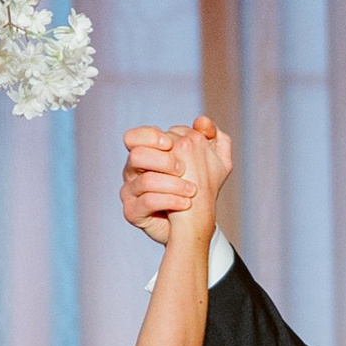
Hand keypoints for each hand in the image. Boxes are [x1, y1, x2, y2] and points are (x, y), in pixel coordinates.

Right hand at [120, 113, 233, 243]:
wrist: (193, 224)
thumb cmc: (199, 189)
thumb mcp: (214, 161)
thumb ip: (211, 137)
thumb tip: (201, 121)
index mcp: (147, 153)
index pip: (134, 137)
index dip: (150, 136)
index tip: (170, 143)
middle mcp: (134, 171)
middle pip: (136, 155)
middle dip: (164, 160)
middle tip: (184, 169)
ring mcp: (131, 192)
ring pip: (145, 180)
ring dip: (173, 184)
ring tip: (192, 191)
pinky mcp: (132, 212)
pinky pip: (147, 202)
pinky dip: (170, 200)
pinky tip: (186, 203)